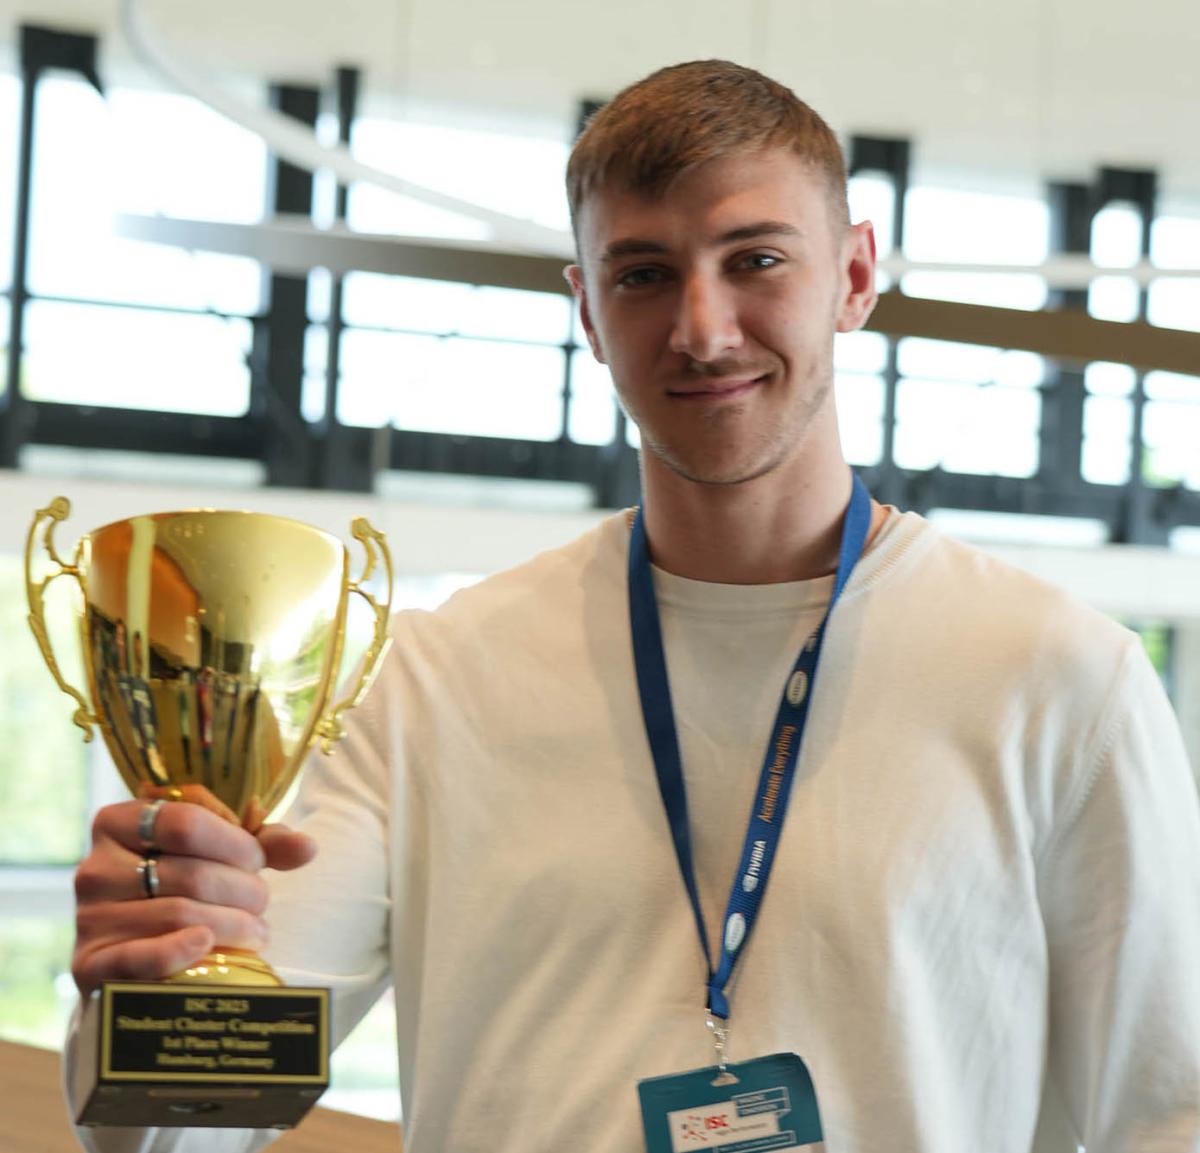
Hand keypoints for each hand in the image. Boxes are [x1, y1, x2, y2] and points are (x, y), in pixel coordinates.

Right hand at [72, 786, 316, 996]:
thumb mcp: (220, 856)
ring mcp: (89, 916)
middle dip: (243, 889)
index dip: (236, 843)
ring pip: (179, 913)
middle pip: (190, 872)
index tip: (258, 861)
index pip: (188, 822)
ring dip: (232, 924)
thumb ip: (263, 844)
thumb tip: (308, 848)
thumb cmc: (184, 889)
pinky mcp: (89, 964)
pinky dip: (179, 950)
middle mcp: (96, 866)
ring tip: (255, 931)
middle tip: (262, 903)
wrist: (134, 955)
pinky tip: (207, 945)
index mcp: (121, 822)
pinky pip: (138, 956)